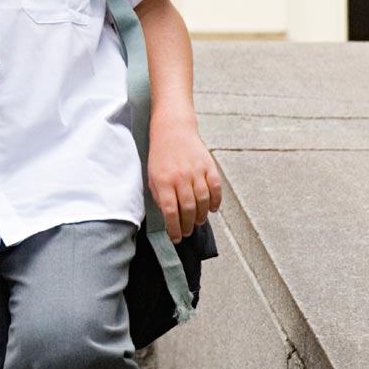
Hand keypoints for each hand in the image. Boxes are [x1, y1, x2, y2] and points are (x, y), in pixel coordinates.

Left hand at [147, 117, 221, 241]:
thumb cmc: (160, 156)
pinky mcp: (208, 166)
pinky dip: (216, 201)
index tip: (176, 237)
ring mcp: (196, 171)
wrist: (172, 130)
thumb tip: (169, 216)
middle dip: (189, 225)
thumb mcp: (152, 177)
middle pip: (188, 208)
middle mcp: (180, 177)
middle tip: (188, 231)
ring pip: (203, 200)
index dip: (174, 228)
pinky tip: (213, 209)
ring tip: (200, 222)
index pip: (170, 211)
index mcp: (163, 181)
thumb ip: (160, 196)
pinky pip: (215, 187)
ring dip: (202, 215)